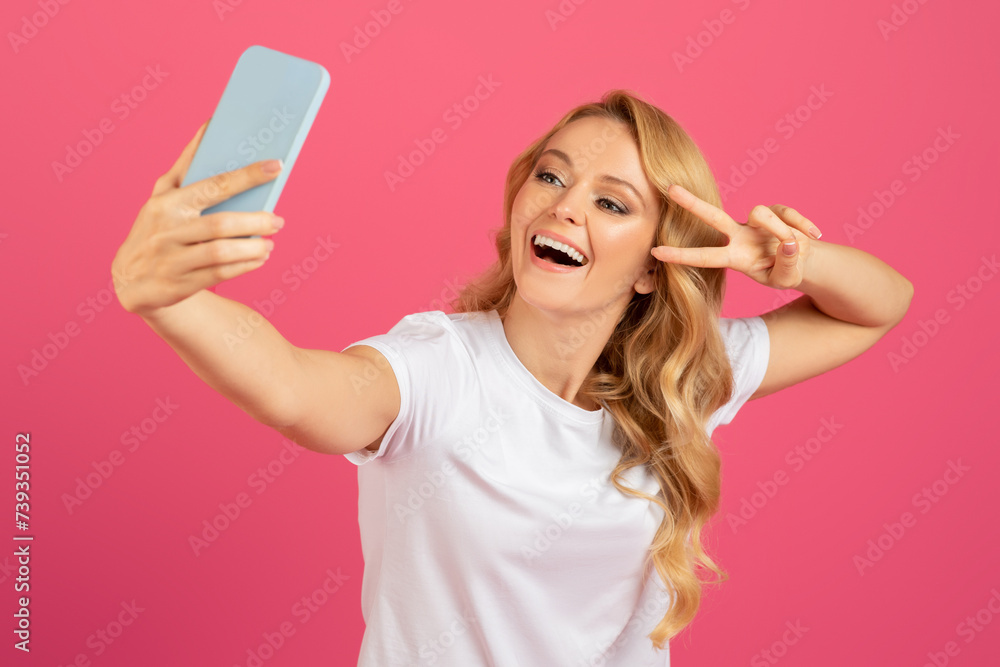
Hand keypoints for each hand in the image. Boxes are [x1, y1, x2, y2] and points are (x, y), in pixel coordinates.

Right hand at [111, 120, 286, 316]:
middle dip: (256, 221)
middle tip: (278, 220)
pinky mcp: (178, 284)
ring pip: (221, 253)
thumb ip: (187, 164)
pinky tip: (259, 258)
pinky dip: (245, 266)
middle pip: (221, 224)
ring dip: (253, 248)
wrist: (129, 279)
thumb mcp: (163, 195)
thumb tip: (210, 125)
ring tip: (270, 243)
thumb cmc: (157, 227)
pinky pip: (219, 275)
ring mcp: (170, 259)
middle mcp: (166, 229)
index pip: (214, 185)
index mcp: (166, 202)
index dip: (248, 175)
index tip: (276, 166)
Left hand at [650, 184, 822, 289]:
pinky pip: (788, 215)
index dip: (681, 255)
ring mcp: (757, 222)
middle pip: (712, 216)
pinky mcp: (777, 211)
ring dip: (781, 229)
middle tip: (670, 188)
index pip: (704, 256)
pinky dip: (803, 226)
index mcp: (735, 258)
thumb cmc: (787, 272)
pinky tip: (813, 235)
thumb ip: (786, 264)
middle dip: (692, 203)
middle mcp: (740, 236)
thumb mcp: (787, 278)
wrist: (806, 262)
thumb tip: (786, 242)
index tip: (655, 252)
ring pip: (761, 213)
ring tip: (796, 245)